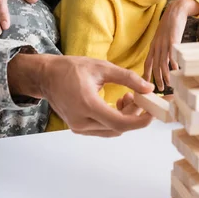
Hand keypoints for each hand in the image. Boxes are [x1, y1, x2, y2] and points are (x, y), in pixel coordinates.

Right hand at [8, 53, 153, 136]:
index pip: (119, 123)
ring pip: (111, 130)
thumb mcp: (102, 67)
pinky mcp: (78, 128)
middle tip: (140, 97)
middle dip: (134, 114)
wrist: (46, 76)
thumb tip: (148, 88)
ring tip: (126, 97)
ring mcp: (78, 127)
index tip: (152, 112)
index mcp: (87, 104)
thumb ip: (127, 78)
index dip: (139, 121)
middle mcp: (81, 121)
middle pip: (117, 127)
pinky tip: (116, 104)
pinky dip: (114, 119)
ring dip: (124, 117)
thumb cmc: (71, 69)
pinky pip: (102, 129)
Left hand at [144, 0, 197, 91]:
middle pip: (155, 65)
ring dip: (165, 75)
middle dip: (157, 78)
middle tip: (161, 89)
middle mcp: (157, 46)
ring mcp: (164, 43)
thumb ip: (161, 49)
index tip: (147, 85)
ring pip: (163, 62)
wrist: (175, 11)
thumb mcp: (162, 38)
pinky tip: (176, 71)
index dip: (147, 75)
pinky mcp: (173, 40)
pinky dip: (174, 63)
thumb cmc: (170, 26)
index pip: (148, 63)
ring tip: (169, 84)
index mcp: (153, 46)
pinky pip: (172, 54)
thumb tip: (164, 61)